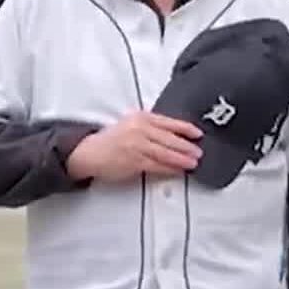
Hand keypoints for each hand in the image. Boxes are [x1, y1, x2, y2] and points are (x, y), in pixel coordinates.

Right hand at [65, 111, 202, 183]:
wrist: (89, 151)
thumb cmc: (111, 139)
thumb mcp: (131, 124)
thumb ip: (150, 126)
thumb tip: (174, 135)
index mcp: (141, 118)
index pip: (168, 122)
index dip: (185, 128)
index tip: (198, 133)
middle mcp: (140, 129)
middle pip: (170, 138)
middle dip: (187, 146)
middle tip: (199, 152)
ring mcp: (137, 145)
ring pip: (165, 153)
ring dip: (182, 159)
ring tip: (193, 163)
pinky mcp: (134, 161)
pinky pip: (157, 165)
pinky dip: (169, 168)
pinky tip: (178, 170)